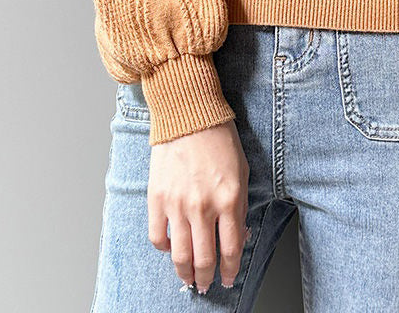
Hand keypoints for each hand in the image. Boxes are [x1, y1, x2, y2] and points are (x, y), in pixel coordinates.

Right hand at [148, 119, 249, 292]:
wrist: (188, 113)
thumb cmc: (218, 138)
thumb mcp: (241, 172)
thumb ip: (239, 206)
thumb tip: (237, 236)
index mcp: (229, 199)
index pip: (231, 250)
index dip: (229, 270)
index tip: (227, 278)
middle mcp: (203, 206)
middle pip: (204, 259)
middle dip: (206, 279)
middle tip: (206, 285)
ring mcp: (178, 204)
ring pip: (180, 255)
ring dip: (185, 273)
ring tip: (188, 278)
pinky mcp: (157, 198)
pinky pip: (157, 237)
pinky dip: (164, 249)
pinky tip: (170, 248)